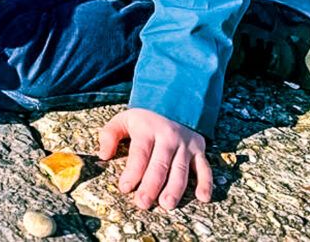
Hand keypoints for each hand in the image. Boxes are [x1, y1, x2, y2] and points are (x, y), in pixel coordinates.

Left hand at [98, 108, 212, 210]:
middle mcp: (168, 136)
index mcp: (147, 129)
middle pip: (159, 164)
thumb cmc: (144, 120)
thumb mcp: (123, 119)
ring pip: (181, 169)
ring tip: (166, 204)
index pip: (140, 153)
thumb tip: (103, 155)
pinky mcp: (199, 150)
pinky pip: (204, 168)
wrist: (173, 104)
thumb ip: (109, 135)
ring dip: (174, 188)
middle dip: (151, 185)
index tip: (124, 188)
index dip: (132, 171)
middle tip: (143, 203)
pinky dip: (206, 182)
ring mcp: (185, 144)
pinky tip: (203, 198)